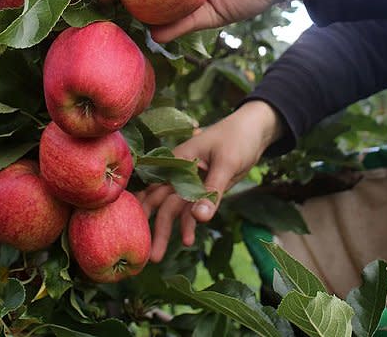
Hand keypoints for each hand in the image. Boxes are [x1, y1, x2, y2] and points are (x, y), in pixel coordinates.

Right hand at [137, 100, 283, 262]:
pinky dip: (188, 224)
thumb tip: (200, 218)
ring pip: (174, 209)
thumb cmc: (238, 138)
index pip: (153, 186)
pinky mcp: (203, 190)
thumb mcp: (226, 162)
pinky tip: (188, 240)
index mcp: (178, 160)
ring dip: (167, 230)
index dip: (140, 207)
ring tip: (158, 256)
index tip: (131, 229)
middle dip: (153, 227)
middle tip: (148, 255)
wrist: (255, 130)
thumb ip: (212, 190)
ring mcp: (191, 182)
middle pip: (161, 201)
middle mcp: (179, 172)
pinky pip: (191, 209)